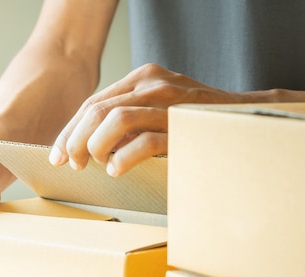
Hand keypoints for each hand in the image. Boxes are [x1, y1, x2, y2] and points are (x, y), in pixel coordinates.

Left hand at [48, 63, 241, 175]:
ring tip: (94, 166)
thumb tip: (89, 146)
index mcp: (143, 79)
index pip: (93, 103)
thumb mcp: (158, 113)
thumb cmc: (196, 124)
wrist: (247, 122)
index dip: (69, 130)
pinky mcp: (182, 127)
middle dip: (74, 140)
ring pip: (113, 120)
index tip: (58, 155)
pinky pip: (143, 141)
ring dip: (95, 146)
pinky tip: (117, 170)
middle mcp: (153, 84)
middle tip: (72, 164)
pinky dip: (123, 158)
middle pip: (96, 110)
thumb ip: (129, 121)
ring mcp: (169, 103)